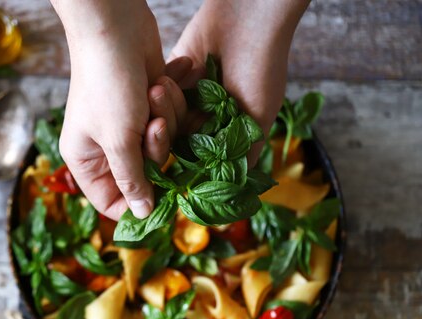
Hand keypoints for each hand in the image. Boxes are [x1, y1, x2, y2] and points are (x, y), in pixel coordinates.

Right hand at [51, 0, 166, 219]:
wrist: (115, 25)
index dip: (135, 205)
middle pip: (143, 172)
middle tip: (152, 124)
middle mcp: (105, 146)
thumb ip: (132, 179)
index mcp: (86, 159)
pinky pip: (169, 120)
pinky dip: (170, 102)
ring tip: (154, 91)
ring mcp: (128, 124)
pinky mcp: (148, 105)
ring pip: (161, 145)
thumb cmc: (106, 83)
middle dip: (155, 148)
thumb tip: (141, 215)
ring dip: (165, 118)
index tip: (163, 202)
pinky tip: (161, 79)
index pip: (110, 201)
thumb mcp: (117, 139)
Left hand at [169, 0, 309, 163]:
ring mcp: (187, 99)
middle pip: (175, 142)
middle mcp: (204, 120)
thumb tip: (237, 193)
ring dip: (162, 109)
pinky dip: (162, 91)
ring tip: (161, 91)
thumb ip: (243, 154)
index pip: (198, 160)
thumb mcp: (258, 120)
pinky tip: (163, 82)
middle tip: (159, 125)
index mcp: (224, 134)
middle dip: (164, 135)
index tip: (166, 172)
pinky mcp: (174, 77)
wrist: (249, 22)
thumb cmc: (262, 70)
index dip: (182, 166)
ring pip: (164, 118)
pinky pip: (160, 95)